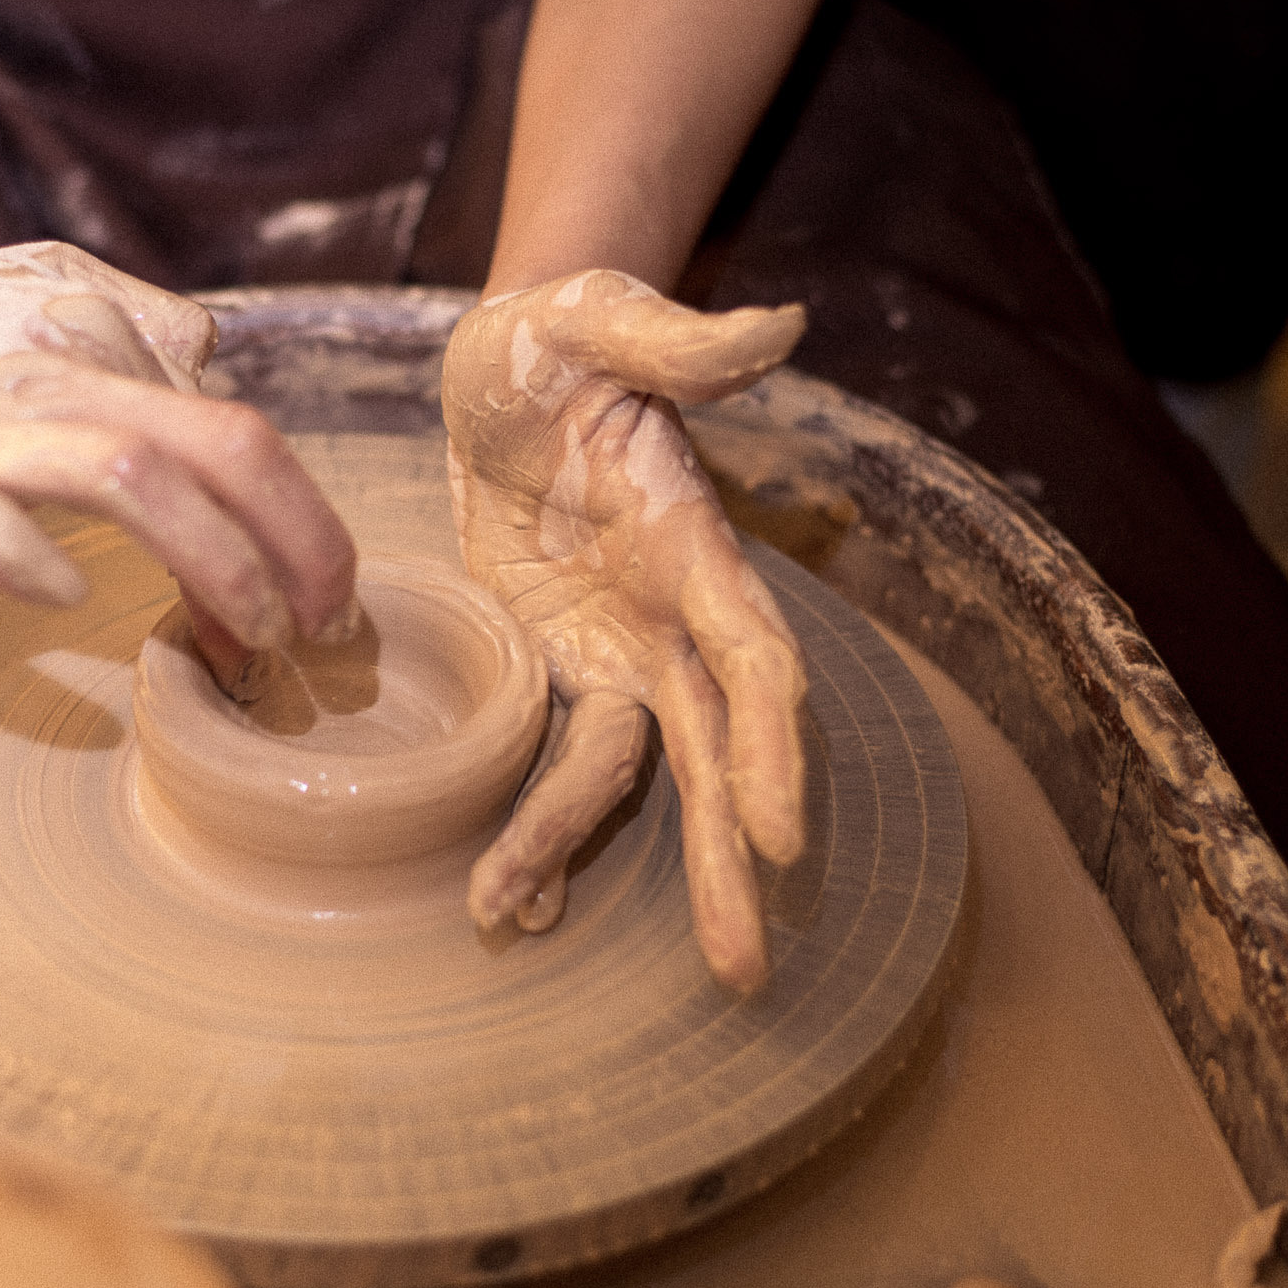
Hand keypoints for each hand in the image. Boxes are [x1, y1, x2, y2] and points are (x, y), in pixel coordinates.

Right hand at [0, 239, 356, 656]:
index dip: (300, 524)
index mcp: (90, 331)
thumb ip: (127, 322)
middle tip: (323, 635)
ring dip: (212, 568)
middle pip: (220, 446)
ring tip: (245, 643)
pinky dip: (32, 563)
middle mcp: (43, 371)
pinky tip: (66, 601)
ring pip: (129, 475)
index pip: (235, 429)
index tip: (315, 602)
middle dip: (300, 551)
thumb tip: (209, 360)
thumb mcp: (24, 294)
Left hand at [442, 271, 808, 991]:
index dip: (774, 747)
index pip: (754, 659)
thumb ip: (681, 341)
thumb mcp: (601, 319)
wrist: (503, 362)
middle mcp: (670, 616)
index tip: (784, 835)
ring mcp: (614, 647)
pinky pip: (554, 756)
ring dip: (582, 851)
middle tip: (744, 968)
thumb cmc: (562, 336)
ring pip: (625, 773)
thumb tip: (778, 325)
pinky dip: (537, 826)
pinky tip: (510, 901)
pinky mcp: (552, 661)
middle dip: (729, 858)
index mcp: (695, 546)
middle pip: (714, 750)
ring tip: (520, 923)